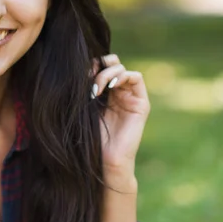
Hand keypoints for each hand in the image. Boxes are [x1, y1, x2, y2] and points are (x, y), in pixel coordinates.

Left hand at [92, 54, 150, 175]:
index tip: (81, 74)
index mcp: (104, 92)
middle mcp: (118, 92)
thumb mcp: (85, 106)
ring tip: (98, 88)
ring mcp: (130, 96)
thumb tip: (86, 64)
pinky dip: (123, 76)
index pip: (101, 66)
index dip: (93, 64)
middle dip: (101, 64)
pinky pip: (136, 77)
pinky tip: (111, 85)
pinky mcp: (141, 103)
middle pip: (113, 62)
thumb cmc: (90, 136)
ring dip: (108, 73)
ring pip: (122, 68)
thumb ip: (87, 85)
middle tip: (90, 76)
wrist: (103, 159)